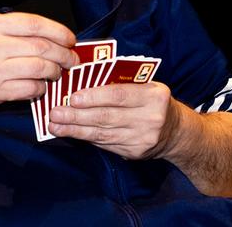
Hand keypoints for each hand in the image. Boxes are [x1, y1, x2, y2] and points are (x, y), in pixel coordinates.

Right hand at [0, 12, 78, 110]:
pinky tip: (41, 85)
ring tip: (57, 72)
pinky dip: (41, 87)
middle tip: (71, 58)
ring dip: (55, 71)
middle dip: (63, 53)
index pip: (34, 24)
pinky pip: (30, 88)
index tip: (70, 38)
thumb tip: (53, 33)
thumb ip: (13, 28)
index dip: (58, 31)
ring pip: (39, 68)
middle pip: (40, 47)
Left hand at [48, 82, 180, 159]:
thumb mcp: (145, 84)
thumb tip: (82, 79)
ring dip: (75, 130)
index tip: (72, 98)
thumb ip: (120, 81)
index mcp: (153, 96)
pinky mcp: (134, 153)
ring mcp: (142, 139)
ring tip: (55, 125)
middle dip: (77, 116)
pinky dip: (86, 138)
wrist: (176, 132)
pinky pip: (106, 144)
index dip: (93, 97)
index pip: (118, 96)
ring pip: (103, 134)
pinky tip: (70, 133)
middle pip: (107, 117)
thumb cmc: (152, 99)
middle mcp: (150, 119)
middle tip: (54, 113)